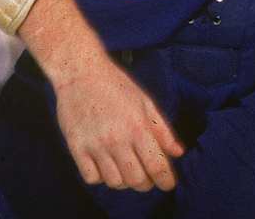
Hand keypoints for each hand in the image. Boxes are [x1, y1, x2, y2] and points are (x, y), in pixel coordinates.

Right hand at [45, 54, 183, 191]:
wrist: (80, 71)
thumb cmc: (115, 85)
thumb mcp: (145, 102)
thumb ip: (162, 130)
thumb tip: (178, 153)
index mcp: (138, 127)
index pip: (157, 166)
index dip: (166, 180)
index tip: (168, 184)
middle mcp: (117, 139)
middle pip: (136, 180)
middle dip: (146, 183)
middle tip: (146, 176)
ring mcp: (95, 145)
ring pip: (115, 182)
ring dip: (124, 181)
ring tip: (125, 169)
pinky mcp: (76, 147)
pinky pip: (91, 178)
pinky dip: (100, 177)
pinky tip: (104, 165)